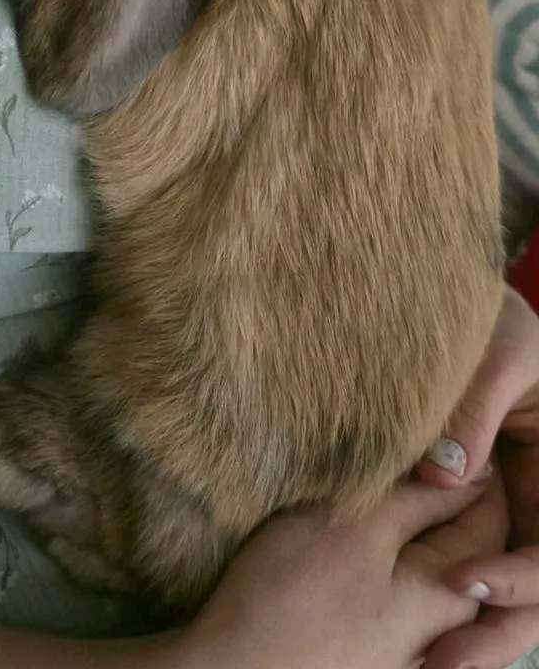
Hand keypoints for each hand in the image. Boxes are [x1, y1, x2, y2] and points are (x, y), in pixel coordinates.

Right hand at [174, 473, 506, 668]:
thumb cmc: (294, 600)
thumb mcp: (360, 527)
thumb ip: (421, 497)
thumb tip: (470, 467)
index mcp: (452, 594)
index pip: (489, 511)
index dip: (465, 461)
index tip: (427, 428)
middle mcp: (438, 622)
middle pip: (455, 533)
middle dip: (431, 486)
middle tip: (391, 450)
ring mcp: (401, 634)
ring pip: (418, 552)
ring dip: (399, 513)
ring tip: (364, 482)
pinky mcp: (365, 635)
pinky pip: (389, 576)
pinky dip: (377, 543)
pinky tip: (344, 528)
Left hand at [419, 285, 538, 668]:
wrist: (453, 305)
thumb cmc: (491, 317)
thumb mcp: (497, 350)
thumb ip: (474, 408)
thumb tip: (444, 476)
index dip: (522, 577)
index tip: (464, 582)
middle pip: (538, 587)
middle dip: (499, 630)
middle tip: (442, 662)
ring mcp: (508, 506)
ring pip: (503, 587)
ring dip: (474, 630)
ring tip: (425, 663)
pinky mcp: (468, 506)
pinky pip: (464, 557)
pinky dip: (447, 598)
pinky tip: (412, 630)